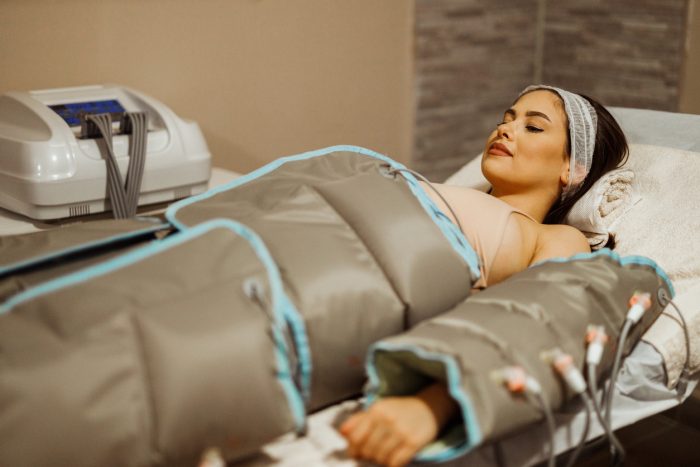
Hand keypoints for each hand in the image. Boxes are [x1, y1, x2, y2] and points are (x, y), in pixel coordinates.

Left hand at [339, 383, 456, 466]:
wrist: (429, 407)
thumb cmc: (400, 410)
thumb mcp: (379, 409)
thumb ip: (359, 420)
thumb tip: (342, 432)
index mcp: (377, 410)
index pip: (356, 437)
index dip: (353, 449)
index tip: (355, 452)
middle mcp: (388, 420)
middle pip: (367, 449)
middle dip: (367, 455)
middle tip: (372, 454)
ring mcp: (401, 431)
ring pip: (380, 457)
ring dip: (380, 460)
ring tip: (384, 454)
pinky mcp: (414, 442)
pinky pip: (396, 462)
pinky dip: (392, 464)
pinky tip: (394, 459)